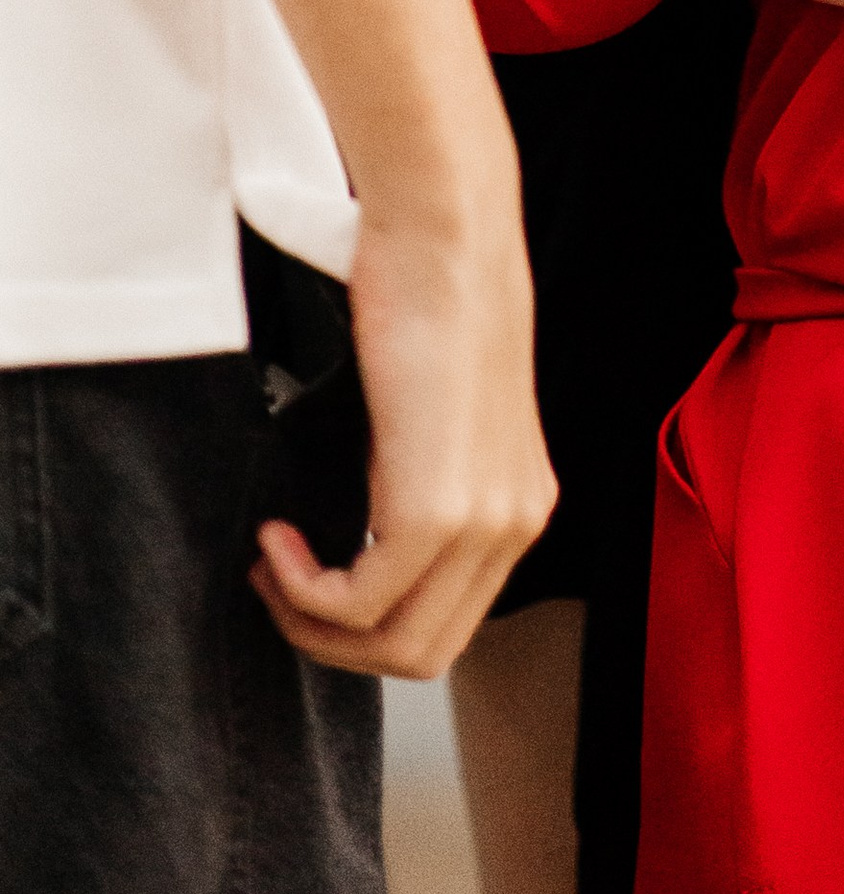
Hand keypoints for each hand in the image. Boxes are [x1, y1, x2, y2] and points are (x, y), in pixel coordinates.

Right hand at [251, 181, 554, 680]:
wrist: (446, 237)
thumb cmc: (431, 301)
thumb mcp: (438, 414)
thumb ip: (421, 484)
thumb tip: (359, 546)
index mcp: (522, 505)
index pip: (448, 624)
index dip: (366, 625)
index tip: (309, 579)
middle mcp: (517, 523)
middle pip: (423, 655)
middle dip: (336, 644)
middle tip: (278, 586)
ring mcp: (483, 522)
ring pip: (393, 648)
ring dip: (312, 624)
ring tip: (271, 562)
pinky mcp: (438, 511)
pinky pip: (359, 603)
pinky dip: (301, 588)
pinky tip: (276, 536)